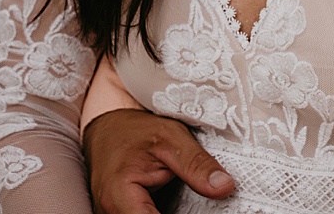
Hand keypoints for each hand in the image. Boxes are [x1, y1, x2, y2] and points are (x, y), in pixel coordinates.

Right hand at [83, 109, 233, 213]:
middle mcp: (110, 212)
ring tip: (185, 203)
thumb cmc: (134, 130)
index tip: (206, 211)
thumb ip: (197, 164)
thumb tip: (225, 187)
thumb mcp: (170, 138)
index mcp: (119, 195)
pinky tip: (177, 207)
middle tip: (199, 204)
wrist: (109, 127)